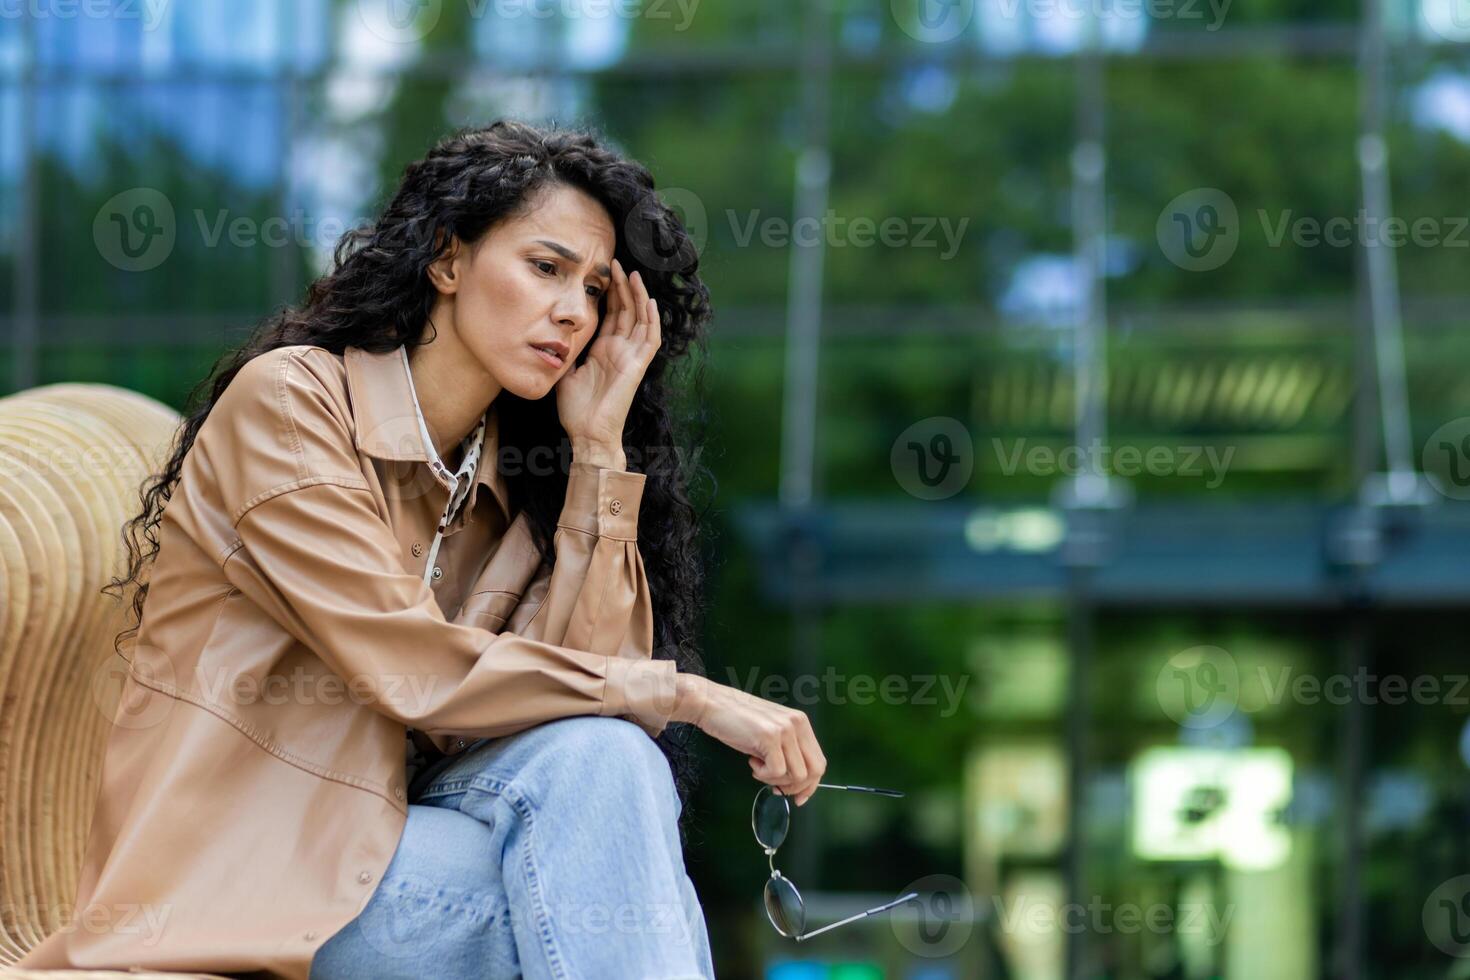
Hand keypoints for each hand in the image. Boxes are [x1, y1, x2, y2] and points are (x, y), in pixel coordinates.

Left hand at [556, 258, 660, 450]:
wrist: (587, 433)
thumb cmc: (576, 409)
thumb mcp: (566, 370)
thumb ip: (567, 350)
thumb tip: (556, 332)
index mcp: (604, 350)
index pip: (612, 314)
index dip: (610, 293)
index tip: (604, 271)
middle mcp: (620, 350)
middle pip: (627, 311)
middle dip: (623, 286)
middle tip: (616, 262)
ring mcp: (631, 357)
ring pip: (641, 319)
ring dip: (639, 297)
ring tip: (633, 274)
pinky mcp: (638, 366)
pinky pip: (651, 340)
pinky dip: (652, 320)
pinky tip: (649, 301)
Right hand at [673, 675, 827, 806]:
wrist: (711, 703)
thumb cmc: (736, 721)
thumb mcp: (770, 733)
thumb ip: (787, 751)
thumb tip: (795, 782)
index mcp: (801, 722)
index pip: (819, 761)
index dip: (810, 785)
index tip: (797, 796)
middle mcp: (797, 724)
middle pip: (814, 771)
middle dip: (796, 787)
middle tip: (776, 787)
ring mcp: (785, 729)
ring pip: (797, 774)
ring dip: (776, 780)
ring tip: (758, 767)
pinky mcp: (769, 736)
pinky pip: (777, 771)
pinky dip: (763, 775)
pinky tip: (751, 761)